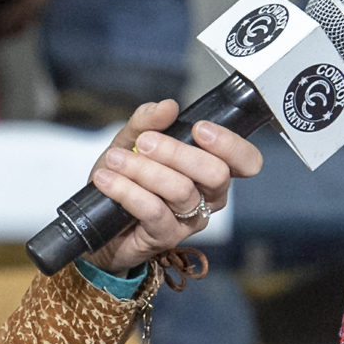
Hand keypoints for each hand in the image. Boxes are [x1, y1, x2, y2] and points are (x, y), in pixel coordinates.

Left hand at [82, 100, 264, 273]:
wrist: (98, 220)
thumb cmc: (125, 180)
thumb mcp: (132, 141)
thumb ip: (148, 121)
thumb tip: (168, 106)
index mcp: (211, 170)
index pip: (246, 161)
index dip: (230, 145)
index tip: (199, 129)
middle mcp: (209, 196)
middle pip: (216, 174)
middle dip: (178, 152)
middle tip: (145, 143)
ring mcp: (190, 220)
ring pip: (181, 190)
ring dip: (144, 170)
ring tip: (115, 160)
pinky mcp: (166, 237)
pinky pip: (154, 211)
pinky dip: (127, 190)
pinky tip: (107, 179)